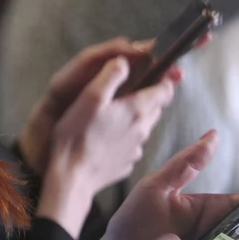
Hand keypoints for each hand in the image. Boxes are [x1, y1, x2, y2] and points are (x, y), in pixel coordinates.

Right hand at [47, 55, 174, 197]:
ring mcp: (137, 148)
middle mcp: (143, 129)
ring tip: (116, 112)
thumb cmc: (77, 136)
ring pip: (145, 125)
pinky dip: (127, 135)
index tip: (154, 73)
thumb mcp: (90, 97)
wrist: (72, 178)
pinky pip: (134, 143)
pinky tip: (109, 136)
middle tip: (131, 89)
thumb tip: (124, 62)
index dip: (162, 79)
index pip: (166, 90)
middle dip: (150, 96)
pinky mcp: (128, 162)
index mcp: (138, 109)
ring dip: (137, 115)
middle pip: (157, 107)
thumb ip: (110, 76)